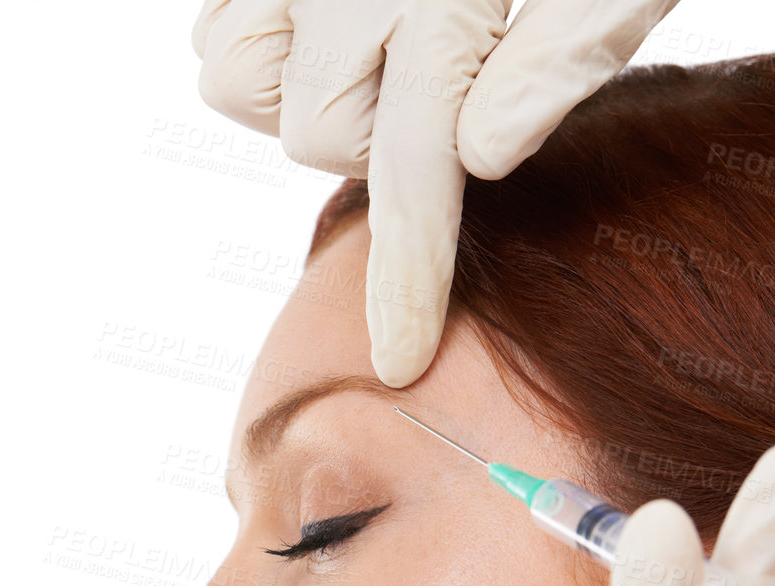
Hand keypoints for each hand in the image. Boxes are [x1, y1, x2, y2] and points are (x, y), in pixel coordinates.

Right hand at [191, 0, 679, 386]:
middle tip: (434, 63)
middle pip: (319, 136)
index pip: (414, 173)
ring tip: (375, 32)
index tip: (401, 361)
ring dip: (308, 84)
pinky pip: (218, 38)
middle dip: (373, 126)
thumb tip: (481, 154)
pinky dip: (262, 41)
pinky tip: (323, 10)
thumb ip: (557, 56)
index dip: (410, 276)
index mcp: (443, 5)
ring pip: (251, 90)